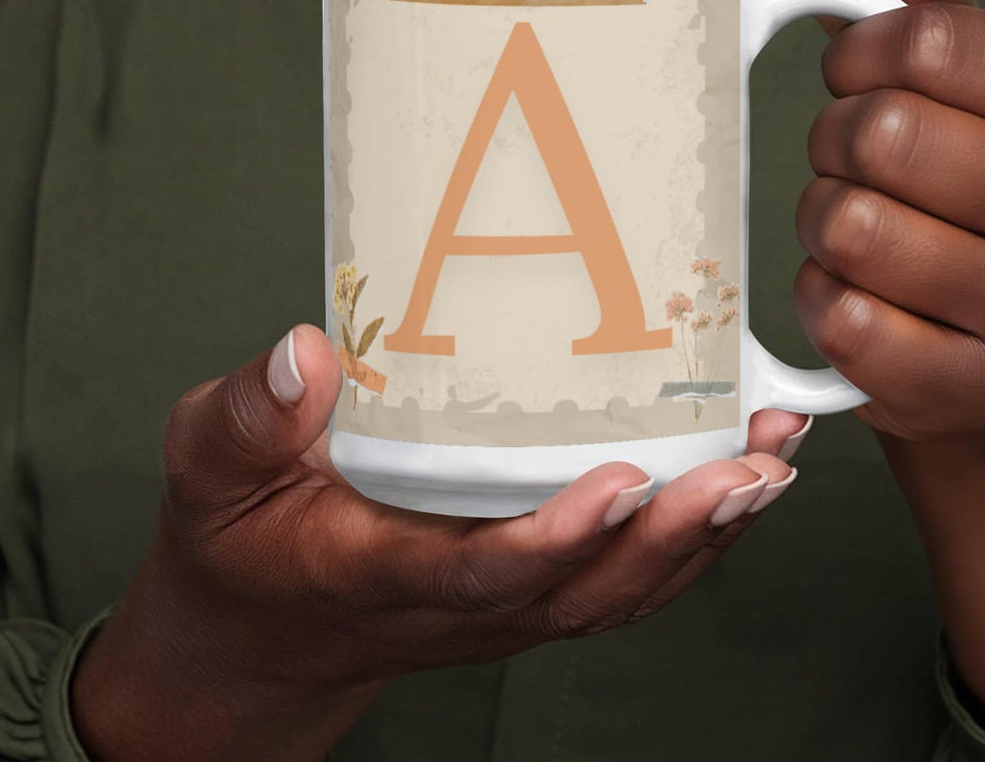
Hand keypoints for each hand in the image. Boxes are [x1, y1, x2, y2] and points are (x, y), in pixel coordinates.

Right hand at [72, 325, 803, 761]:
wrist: (255, 632)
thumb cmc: (237, 537)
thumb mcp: (209, 468)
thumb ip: (247, 417)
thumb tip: (306, 353)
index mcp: (379, 572)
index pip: (479, 572)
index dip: (555, 538)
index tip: (621, 479)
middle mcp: (459, 604)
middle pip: (587, 591)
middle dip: (677, 535)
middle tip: (751, 465)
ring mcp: (501, 606)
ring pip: (619, 591)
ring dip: (705, 535)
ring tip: (774, 459)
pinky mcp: (525, 591)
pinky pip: (619, 581)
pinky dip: (690, 539)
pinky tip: (742, 479)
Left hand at [792, 0, 984, 443]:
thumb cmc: (971, 175)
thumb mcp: (959, 66)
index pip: (928, 40)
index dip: (860, 53)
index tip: (860, 76)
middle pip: (884, 134)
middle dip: (835, 139)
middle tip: (857, 160)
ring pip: (852, 227)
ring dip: (822, 219)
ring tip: (859, 225)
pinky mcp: (979, 391)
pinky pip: (841, 320)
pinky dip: (824, 299)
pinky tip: (865, 297)